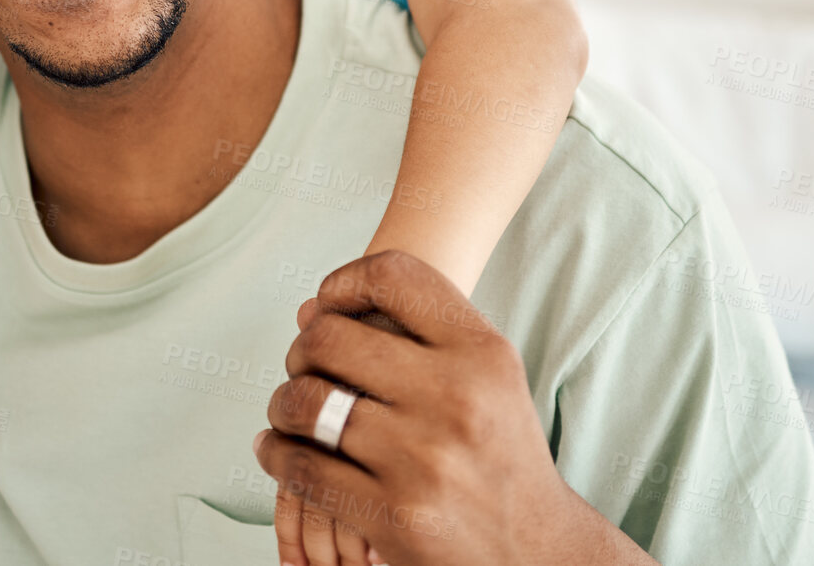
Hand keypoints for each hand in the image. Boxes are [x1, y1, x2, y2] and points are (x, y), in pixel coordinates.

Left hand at [253, 252, 597, 565]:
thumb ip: (418, 336)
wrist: (536, 550)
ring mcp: (421, 457)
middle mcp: (454, 396)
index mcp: (481, 352)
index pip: (393, 276)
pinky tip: (280, 451)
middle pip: (330, 337)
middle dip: (301, 350)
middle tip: (305, 369)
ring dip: (283, 405)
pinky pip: (302, 468)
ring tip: (290, 413)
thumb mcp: (488, 377)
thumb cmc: (501, 453)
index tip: (328, 304)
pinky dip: (276, 454)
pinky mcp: (393, 513)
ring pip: (305, 403)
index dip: (344, 281)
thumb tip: (307, 309)